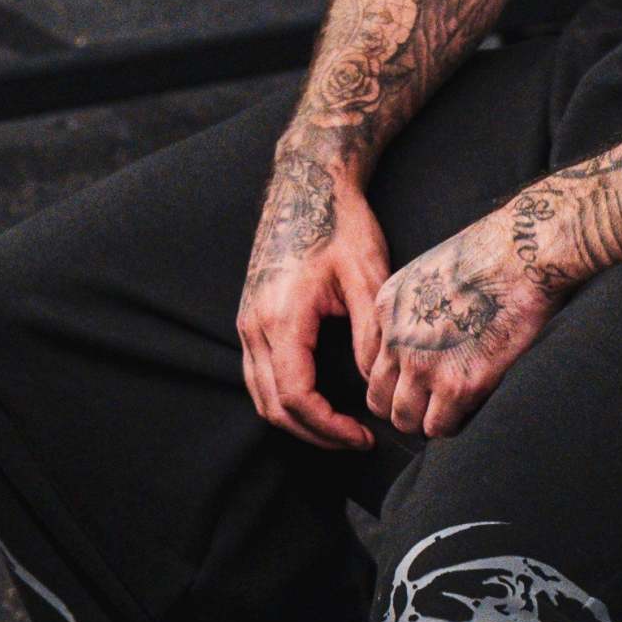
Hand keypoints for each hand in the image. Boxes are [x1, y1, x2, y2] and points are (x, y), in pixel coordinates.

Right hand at [239, 146, 390, 449]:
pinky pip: (259, 377)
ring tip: (340, 428)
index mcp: (282, 318)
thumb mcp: (368, 278)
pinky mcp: (250, 318)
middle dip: (316, 434)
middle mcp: (255, 324)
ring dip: (298, 422)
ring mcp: (247, 322)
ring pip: (261, 397)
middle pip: (274, 408)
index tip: (363, 436)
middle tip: (357, 440)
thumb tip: (375, 385)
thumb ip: (371, 336)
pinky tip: (320, 402)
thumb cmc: (341, 222)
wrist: (308, 181)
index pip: (298, 398)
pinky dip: (285, 400)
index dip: (331, 428)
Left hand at [366, 207, 568, 438]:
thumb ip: (412, 310)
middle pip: (380, 400)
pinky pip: (440, 427)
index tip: (413, 384)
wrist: (522, 256)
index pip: (369, 366)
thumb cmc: (488, 257)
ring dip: (425, 422)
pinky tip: (469, 410)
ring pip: (406, 420)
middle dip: (403, 409)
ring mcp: (425, 365)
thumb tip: (421, 343)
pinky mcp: (459, 385)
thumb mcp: (427, 273)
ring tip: (449, 412)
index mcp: (386, 309)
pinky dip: (452, 426)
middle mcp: (397, 340)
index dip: (392, 382)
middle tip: (429, 407)